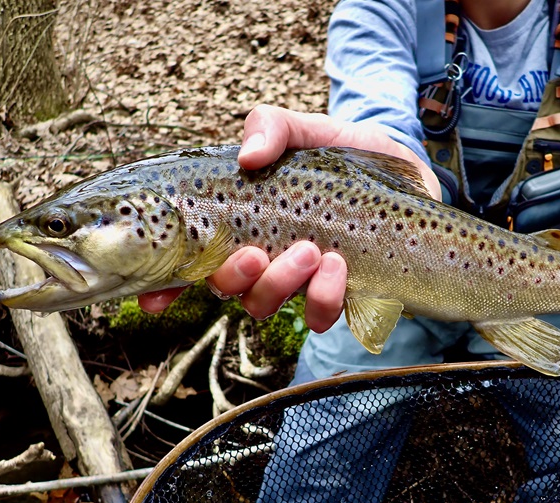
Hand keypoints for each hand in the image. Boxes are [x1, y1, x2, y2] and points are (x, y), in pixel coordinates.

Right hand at [138, 104, 439, 330]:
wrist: (407, 173)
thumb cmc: (346, 155)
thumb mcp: (307, 130)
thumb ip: (272, 128)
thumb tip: (248, 155)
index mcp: (242, 222)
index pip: (191, 258)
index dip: (165, 285)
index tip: (152, 297)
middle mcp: (262, 258)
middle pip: (223, 289)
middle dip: (234, 277)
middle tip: (260, 251)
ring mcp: (297, 282)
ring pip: (263, 306)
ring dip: (280, 284)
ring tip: (313, 251)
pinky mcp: (338, 297)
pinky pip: (317, 317)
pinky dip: (323, 298)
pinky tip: (339, 268)